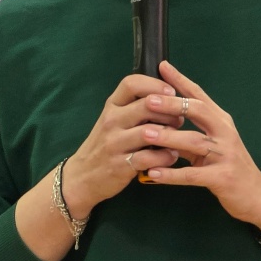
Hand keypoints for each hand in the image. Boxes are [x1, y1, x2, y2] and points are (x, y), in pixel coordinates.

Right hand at [61, 74, 181, 217]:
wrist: (82, 176)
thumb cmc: (104, 145)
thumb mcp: (112, 121)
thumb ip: (133, 108)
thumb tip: (167, 97)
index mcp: (111, 106)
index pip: (131, 83)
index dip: (155, 84)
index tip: (170, 92)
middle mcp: (111, 121)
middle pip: (147, 105)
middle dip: (170, 111)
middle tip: (179, 120)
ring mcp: (115, 143)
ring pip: (150, 131)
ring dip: (170, 135)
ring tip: (177, 138)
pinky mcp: (121, 165)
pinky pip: (150, 157)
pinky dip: (166, 156)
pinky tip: (170, 156)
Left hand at [138, 61, 260, 234]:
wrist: (257, 196)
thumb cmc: (229, 168)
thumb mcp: (210, 146)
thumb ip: (188, 134)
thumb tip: (159, 123)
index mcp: (221, 122)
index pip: (199, 96)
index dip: (181, 81)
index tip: (162, 65)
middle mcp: (225, 133)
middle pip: (198, 111)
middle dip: (171, 104)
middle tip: (147, 100)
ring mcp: (226, 155)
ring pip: (194, 141)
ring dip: (168, 137)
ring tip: (144, 134)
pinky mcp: (223, 178)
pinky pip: (193, 175)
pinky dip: (172, 174)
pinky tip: (152, 173)